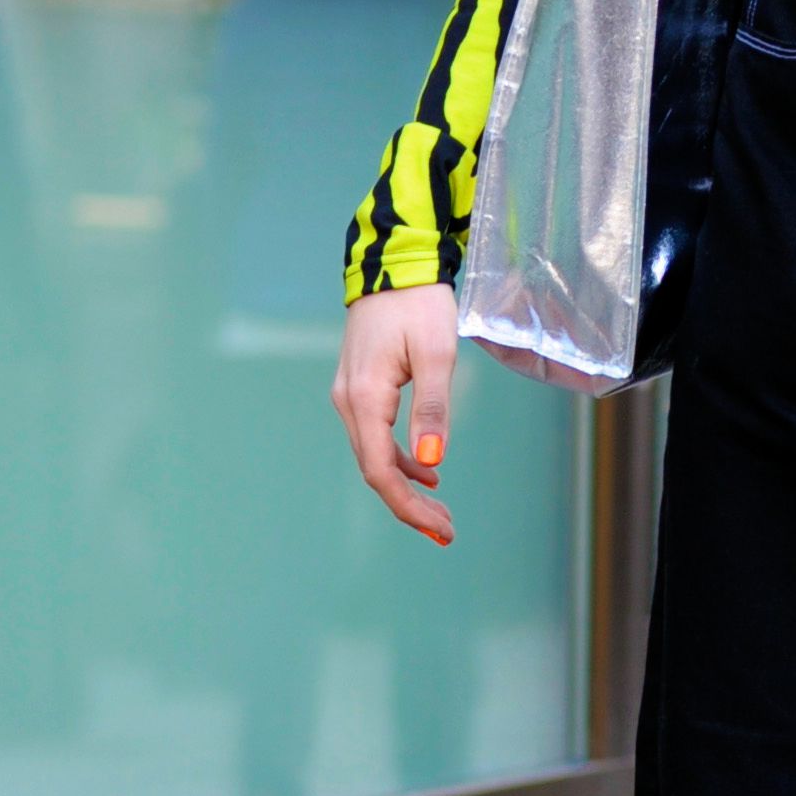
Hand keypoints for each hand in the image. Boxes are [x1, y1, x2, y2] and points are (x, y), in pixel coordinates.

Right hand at [333, 284, 462, 542]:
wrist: (394, 264)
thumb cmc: (420, 304)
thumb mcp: (437, 354)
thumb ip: (433, 408)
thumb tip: (432, 460)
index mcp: (364, 399)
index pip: (380, 470)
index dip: (408, 505)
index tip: (440, 529)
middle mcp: (349, 402)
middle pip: (375, 470)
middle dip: (410, 504)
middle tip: (446, 531)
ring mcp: (350, 395)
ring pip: (375, 455)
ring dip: (407, 484)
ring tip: (441, 509)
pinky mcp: (360, 387)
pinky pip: (377, 435)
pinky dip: (402, 458)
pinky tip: (429, 468)